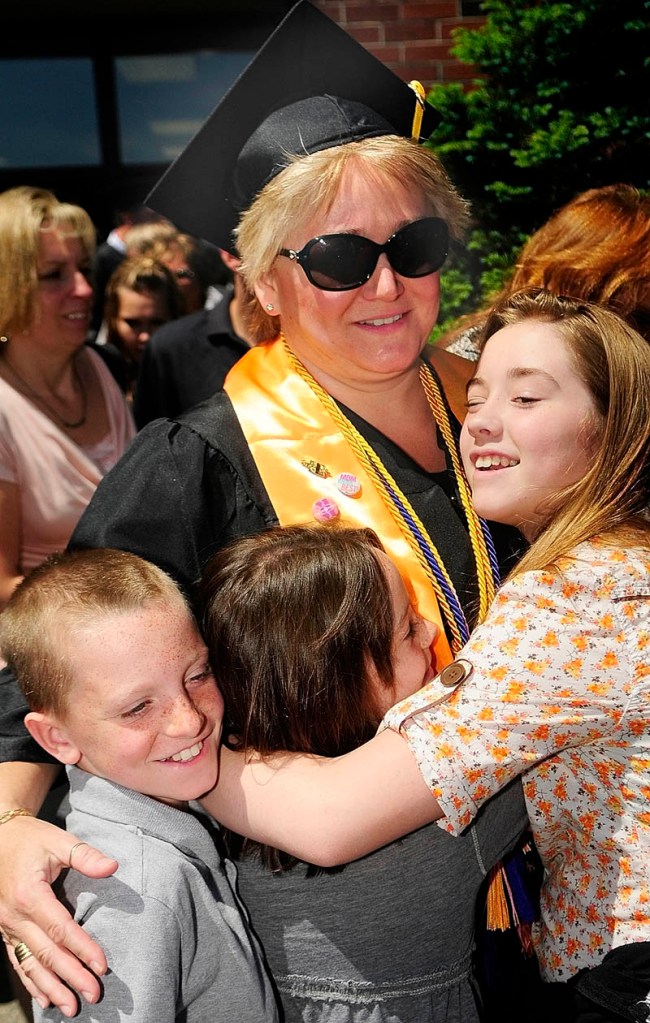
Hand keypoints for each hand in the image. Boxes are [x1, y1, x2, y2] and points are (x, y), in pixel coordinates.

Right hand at [0, 816, 117, 1016]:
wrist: (0, 837)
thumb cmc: (32, 838)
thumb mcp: (58, 840)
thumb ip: (85, 855)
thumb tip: (112, 866)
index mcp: (30, 894)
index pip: (61, 929)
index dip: (82, 948)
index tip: (102, 965)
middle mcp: (14, 916)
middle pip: (47, 953)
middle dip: (71, 976)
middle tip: (94, 994)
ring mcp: (6, 926)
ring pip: (30, 964)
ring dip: (51, 987)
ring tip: (71, 1007)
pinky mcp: (4, 930)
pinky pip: (16, 960)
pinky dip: (31, 981)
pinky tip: (44, 998)